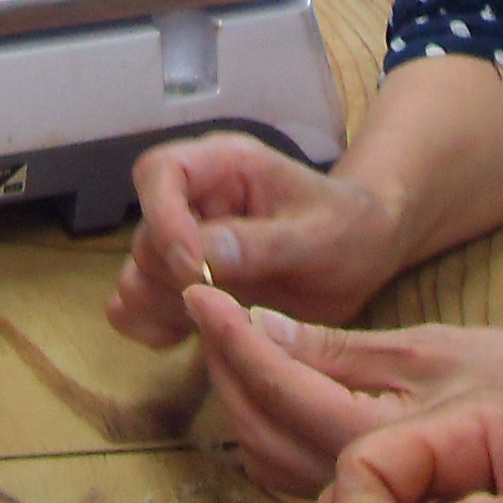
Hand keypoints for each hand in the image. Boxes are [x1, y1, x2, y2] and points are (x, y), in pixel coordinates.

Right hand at [109, 130, 403, 344]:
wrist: (364, 254)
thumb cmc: (351, 228)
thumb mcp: (322, 233)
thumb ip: (265, 243)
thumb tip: (199, 256)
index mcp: (223, 166)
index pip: (158, 172)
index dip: (163, 220)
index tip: (194, 270)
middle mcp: (193, 200)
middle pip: (144, 236)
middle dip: (176, 279)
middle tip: (229, 307)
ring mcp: (184, 243)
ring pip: (138, 275)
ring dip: (169, 308)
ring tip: (224, 322)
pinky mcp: (183, 285)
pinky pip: (141, 306)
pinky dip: (156, 327)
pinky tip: (197, 336)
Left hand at [183, 295, 502, 500]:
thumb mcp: (447, 356)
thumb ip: (350, 354)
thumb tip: (266, 326)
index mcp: (380, 437)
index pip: (279, 388)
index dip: (230, 338)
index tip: (200, 290)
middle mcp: (370, 487)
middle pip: (262, 435)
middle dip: (229, 372)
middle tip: (213, 312)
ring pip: (276, 466)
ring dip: (248, 405)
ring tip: (239, 343)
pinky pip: (308, 479)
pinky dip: (281, 434)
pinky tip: (290, 388)